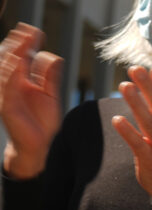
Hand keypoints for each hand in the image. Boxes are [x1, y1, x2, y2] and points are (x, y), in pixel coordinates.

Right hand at [0, 23, 62, 178]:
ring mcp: (7, 95)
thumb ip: (50, 77)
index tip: (35, 31)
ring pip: (7, 70)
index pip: (22, 57)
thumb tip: (53, 56)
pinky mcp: (7, 106)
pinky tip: (18, 65)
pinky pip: (7, 88)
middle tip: (27, 31)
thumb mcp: (50, 95)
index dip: (26, 43)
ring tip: (21, 42)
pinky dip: (11, 76)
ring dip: (13, 55)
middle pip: (12, 59)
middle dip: (18, 44)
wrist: (39, 146)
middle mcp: (12, 85)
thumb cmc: (42, 122)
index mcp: (22, 81)